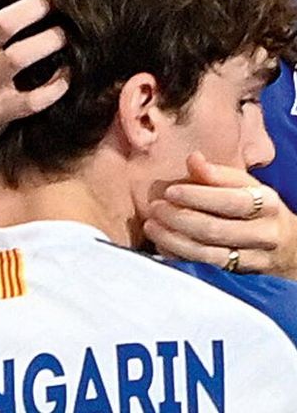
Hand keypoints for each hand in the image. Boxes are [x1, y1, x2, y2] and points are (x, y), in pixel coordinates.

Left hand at [144, 151, 296, 277]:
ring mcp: (255, 259)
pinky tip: (162, 245)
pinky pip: (206, 268)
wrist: (287, 247)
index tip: (170, 191)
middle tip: (155, 208)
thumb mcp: (241, 185)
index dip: (198, 196)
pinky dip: (181, 256)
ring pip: (210, 254)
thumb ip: (215, 173)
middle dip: (180, 218)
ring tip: (151, 226)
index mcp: (266, 203)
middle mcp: (265, 233)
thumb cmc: (253, 207)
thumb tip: (194, 158)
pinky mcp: (242, 277)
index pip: (232, 200)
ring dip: (175, 240)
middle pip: (217, 229)